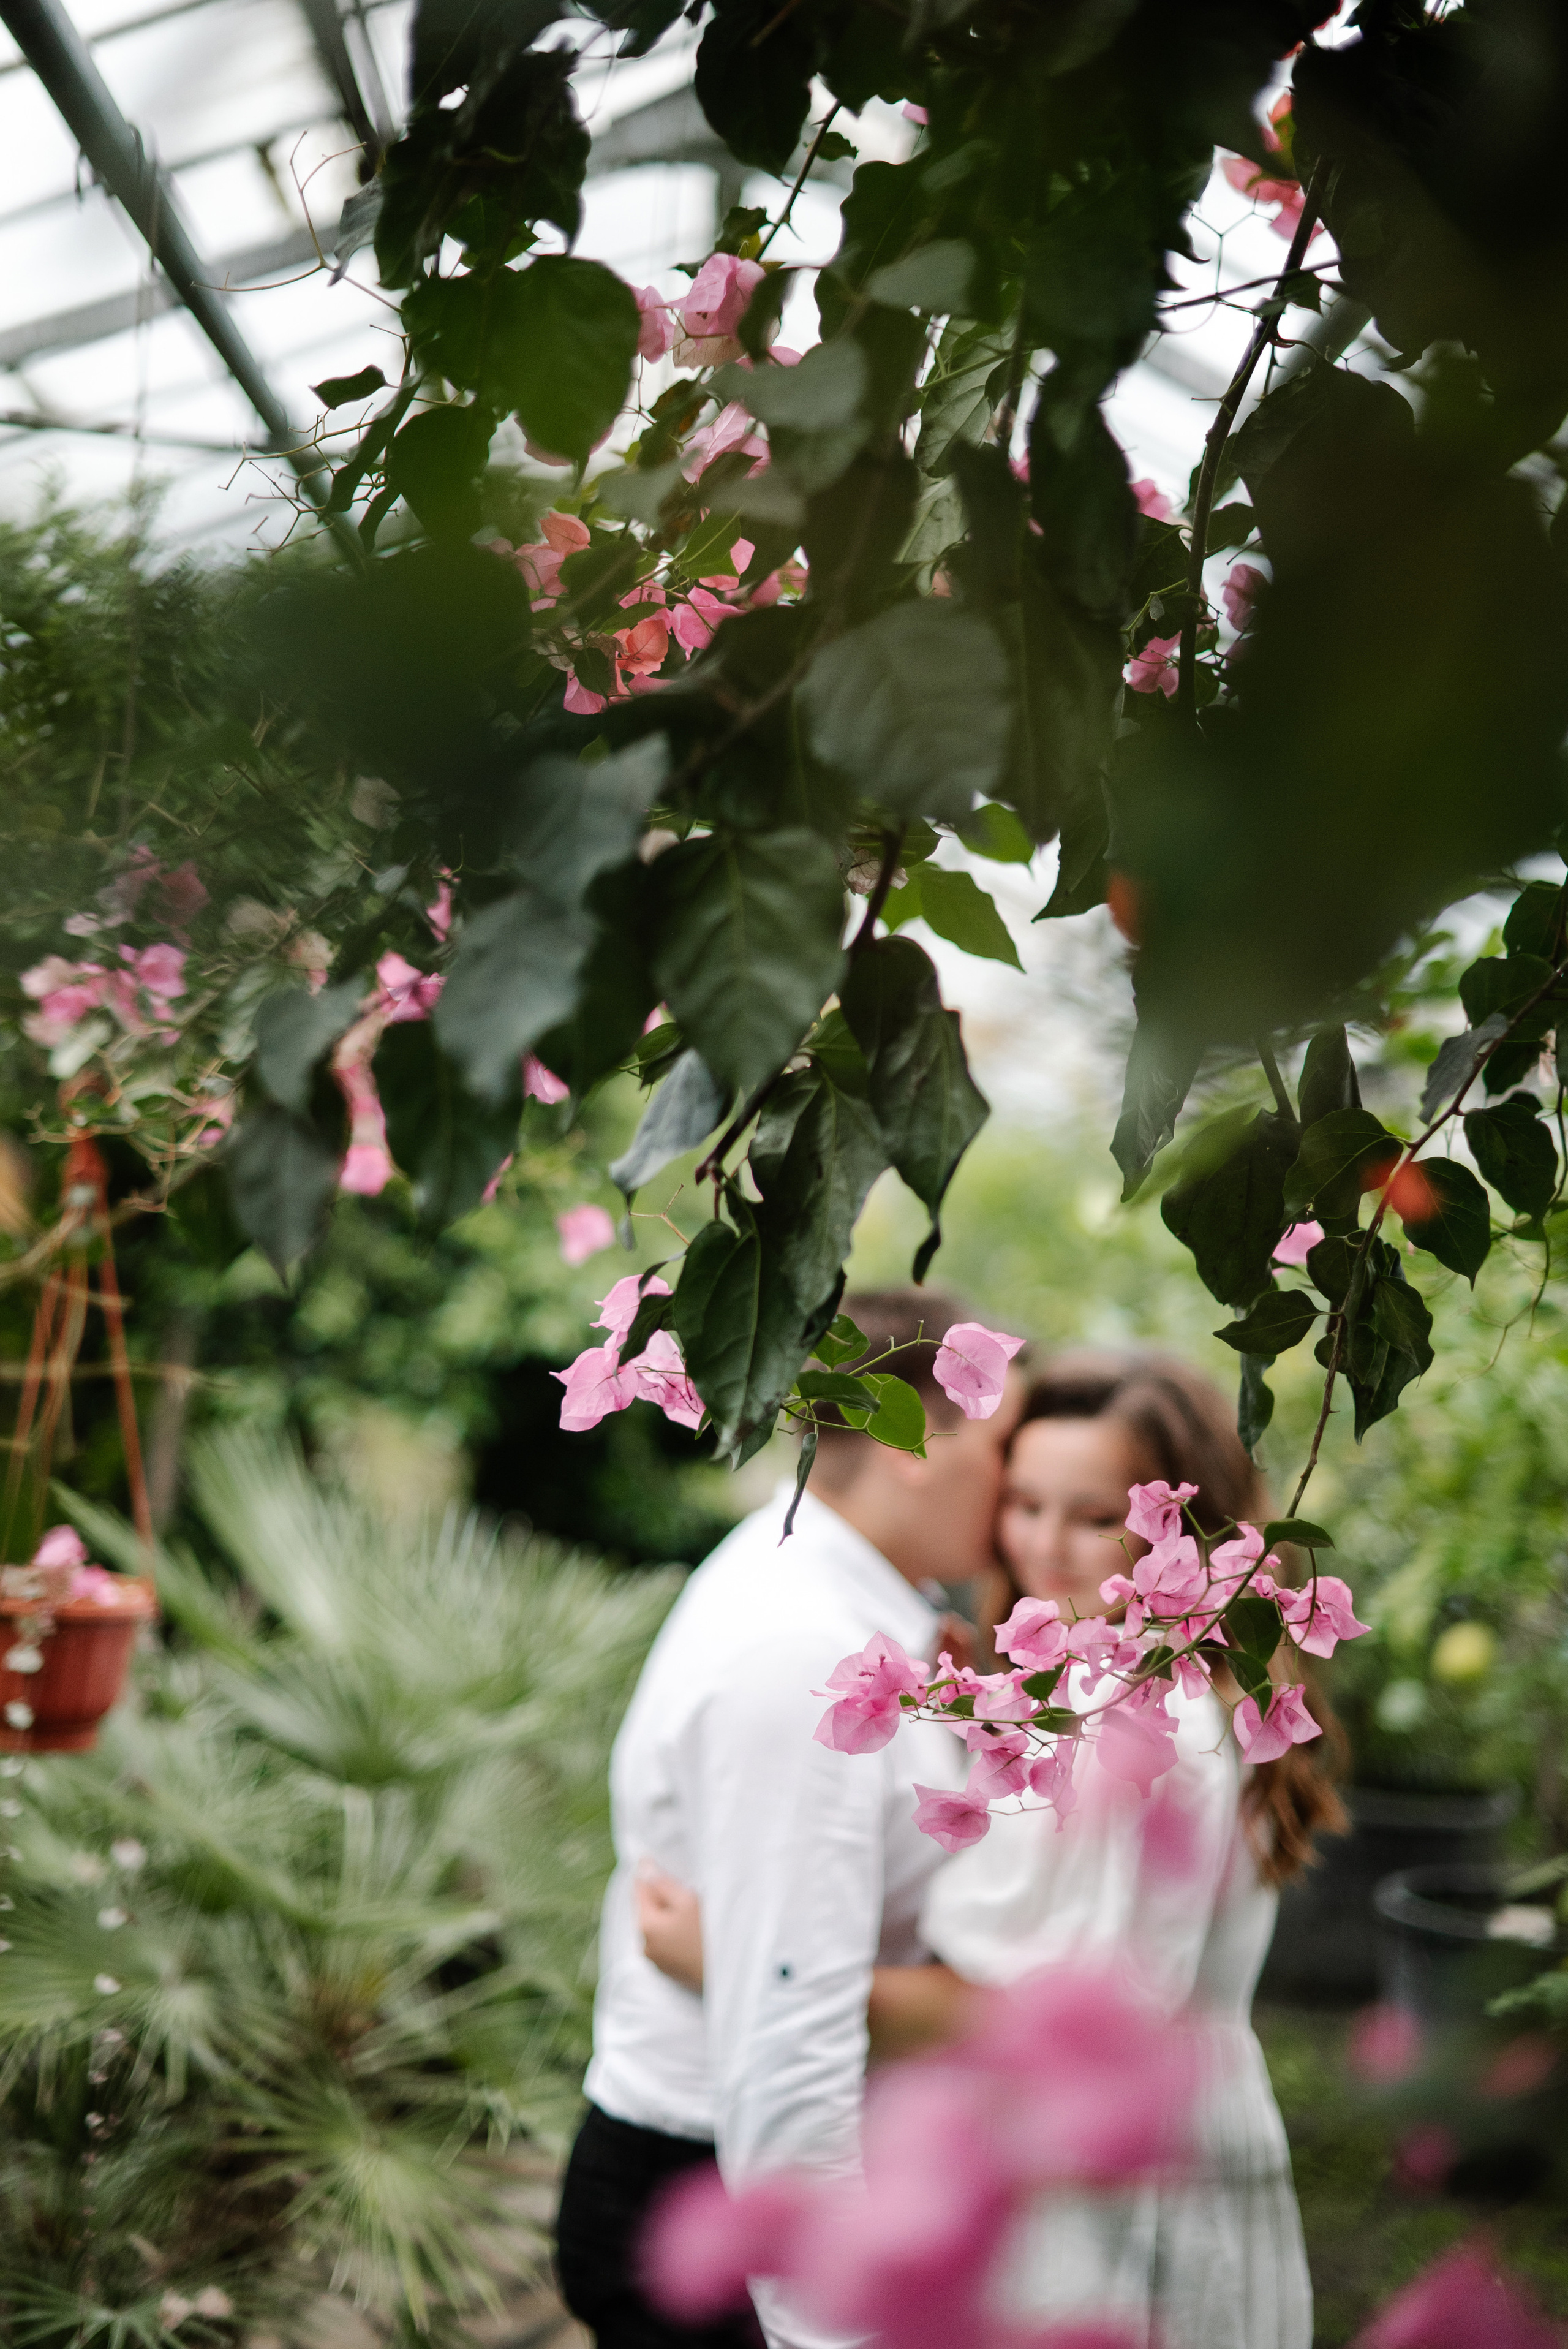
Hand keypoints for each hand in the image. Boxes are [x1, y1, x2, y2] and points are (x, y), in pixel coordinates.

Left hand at [635, 1863, 704, 1993]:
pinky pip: (664, 1941)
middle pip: (647, 1908)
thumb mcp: (688, 1902)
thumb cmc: (708, 1936)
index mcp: (646, 1926)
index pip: (639, 1889)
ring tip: (688, 1906)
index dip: (648, 1872)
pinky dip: (671, 1930)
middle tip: (680, 1884)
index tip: (657, 1859)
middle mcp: (645, 1945)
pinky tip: (690, 1928)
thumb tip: (644, 1869)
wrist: (728, 1975)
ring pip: (656, 1925)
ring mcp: (656, 1960)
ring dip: (666, 1913)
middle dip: (659, 1894)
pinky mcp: (668, 1970)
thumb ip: (663, 1884)